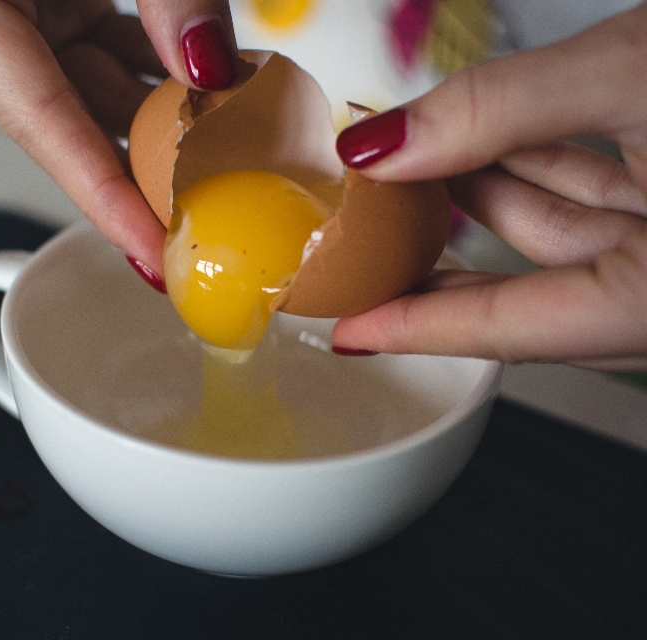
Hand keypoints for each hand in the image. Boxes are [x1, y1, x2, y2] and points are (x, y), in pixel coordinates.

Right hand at [0, 0, 238, 277]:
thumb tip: (209, 65)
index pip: (41, 123)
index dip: (102, 198)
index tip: (153, 255)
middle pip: (60, 120)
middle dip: (137, 169)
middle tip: (205, 214)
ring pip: (73, 93)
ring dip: (147, 120)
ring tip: (218, 153)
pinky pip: (77, 56)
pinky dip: (136, 76)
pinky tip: (192, 88)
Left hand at [331, 3, 646, 370]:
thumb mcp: (637, 76)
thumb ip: (497, 112)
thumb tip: (383, 144)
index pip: (512, 327)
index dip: (420, 328)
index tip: (351, 331)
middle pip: (527, 288)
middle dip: (441, 259)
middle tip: (363, 248)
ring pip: (561, 231)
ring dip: (481, 193)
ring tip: (406, 172)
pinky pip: (598, 192)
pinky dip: (533, 163)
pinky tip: (481, 144)